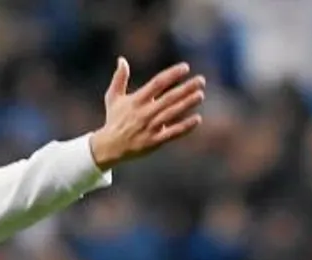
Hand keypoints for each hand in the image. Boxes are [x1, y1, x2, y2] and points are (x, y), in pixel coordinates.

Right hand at [89, 58, 205, 169]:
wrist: (110, 147)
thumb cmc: (114, 119)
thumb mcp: (113, 97)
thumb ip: (119, 78)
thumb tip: (121, 60)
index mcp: (137, 100)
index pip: (157, 83)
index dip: (172, 74)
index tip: (185, 67)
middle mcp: (145, 112)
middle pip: (169, 97)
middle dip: (186, 88)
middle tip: (201, 80)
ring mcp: (151, 127)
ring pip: (172, 113)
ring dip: (187, 104)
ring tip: (200, 95)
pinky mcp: (155, 141)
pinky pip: (173, 133)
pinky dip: (185, 127)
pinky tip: (197, 119)